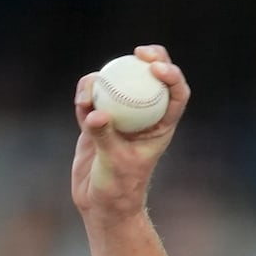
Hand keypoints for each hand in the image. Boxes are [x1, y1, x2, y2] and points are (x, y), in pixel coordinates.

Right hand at [71, 44, 190, 224]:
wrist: (101, 202)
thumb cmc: (118, 188)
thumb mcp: (114, 163)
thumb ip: (104, 136)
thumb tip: (97, 114)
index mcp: (161, 126)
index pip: (175, 94)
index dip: (172, 75)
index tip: (156, 67)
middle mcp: (143, 117)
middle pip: (151, 78)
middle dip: (149, 59)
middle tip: (137, 53)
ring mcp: (120, 116)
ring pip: (117, 83)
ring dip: (102, 80)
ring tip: (88, 96)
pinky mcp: (98, 119)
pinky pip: (92, 97)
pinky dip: (85, 95)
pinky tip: (81, 103)